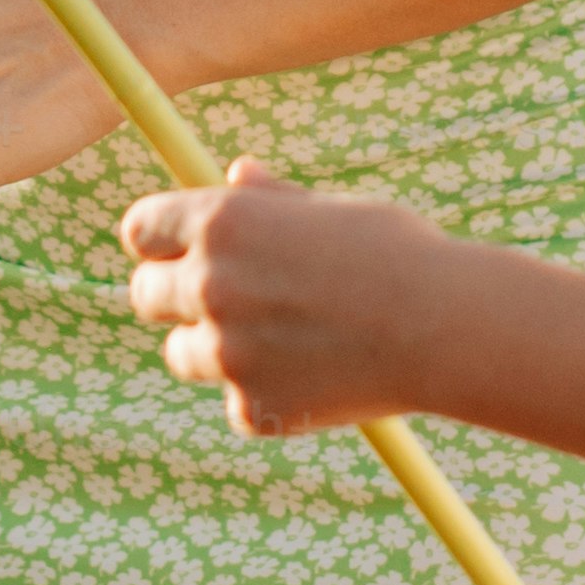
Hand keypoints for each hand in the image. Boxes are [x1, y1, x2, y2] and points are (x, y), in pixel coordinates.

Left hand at [114, 164, 460, 436]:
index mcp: (221, 222)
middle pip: (143, 295)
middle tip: (225, 301)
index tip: (174, 252)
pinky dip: (267, 394)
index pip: (140, 230)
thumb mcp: (329, 211)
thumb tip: (232, 175)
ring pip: (183, 353)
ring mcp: (226, 352)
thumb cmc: (395, 254)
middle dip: (173, 296)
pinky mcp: (251, 408)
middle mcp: (209, 283)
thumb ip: (268, 201)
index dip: (157, 241)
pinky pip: (238, 400)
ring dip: (215, 348)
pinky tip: (321, 377)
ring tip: (285, 340)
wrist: (444, 327)